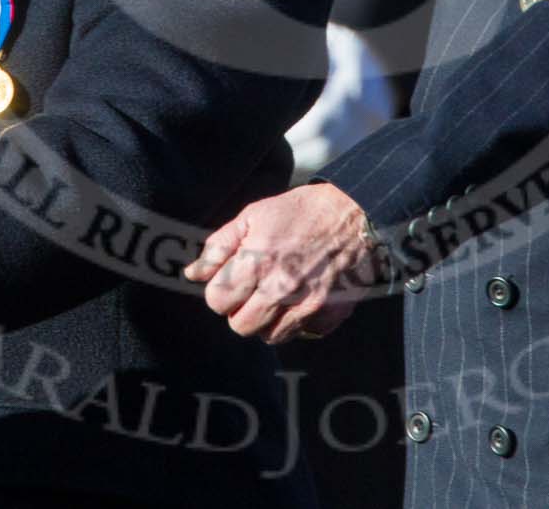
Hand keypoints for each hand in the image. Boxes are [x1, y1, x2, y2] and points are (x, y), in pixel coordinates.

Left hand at [183, 182, 373, 343]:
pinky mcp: (328, 315)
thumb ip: (219, 247)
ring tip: (277, 293)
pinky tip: (300, 298)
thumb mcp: (253, 215)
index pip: (217, 301)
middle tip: (253, 290)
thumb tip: (193, 274)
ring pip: (269, 336)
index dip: (220, 291)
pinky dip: (295, 322)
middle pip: (240, 326)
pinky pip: (300, 334)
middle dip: (241, 310)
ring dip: (267, 319)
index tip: (232, 280)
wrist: (355, 213)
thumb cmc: (301, 211)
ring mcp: (307, 305)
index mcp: (257, 261)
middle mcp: (281, 288)